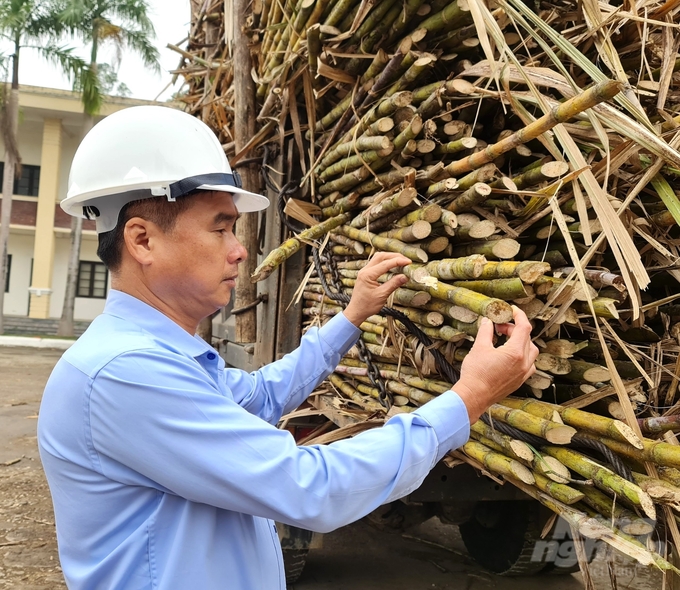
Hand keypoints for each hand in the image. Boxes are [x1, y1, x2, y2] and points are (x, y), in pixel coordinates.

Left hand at [343, 252, 410, 326]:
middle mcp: (365, 270)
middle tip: (406, 260)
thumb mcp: (382, 295)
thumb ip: (393, 284)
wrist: (356, 311)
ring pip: (378, 258)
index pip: (385, 264)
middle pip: (381, 256)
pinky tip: (392, 265)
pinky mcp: (366, 274)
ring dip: (390, 258)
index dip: (398, 261)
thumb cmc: (367, 306)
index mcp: (367, 275)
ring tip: (401, 261)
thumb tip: (405, 276)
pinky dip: (385, 262)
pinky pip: (376, 263)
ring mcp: (364, 271)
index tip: (409, 262)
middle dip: (394, 256)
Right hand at [453, 306, 538, 422]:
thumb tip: (488, 322)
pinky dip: (522, 356)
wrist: (474, 396)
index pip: (524, 327)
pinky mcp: (519, 381)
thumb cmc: (476, 373)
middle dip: (514, 329)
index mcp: (515, 352)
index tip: (512, 310)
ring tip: (506, 341)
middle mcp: (523, 363)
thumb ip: (486, 331)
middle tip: (499, 327)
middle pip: (526, 338)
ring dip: (521, 342)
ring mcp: (523, 374)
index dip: (519, 316)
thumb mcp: (479, 347)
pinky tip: (510, 356)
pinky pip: (529, 365)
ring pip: (531, 352)